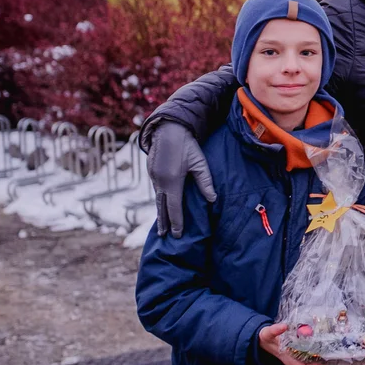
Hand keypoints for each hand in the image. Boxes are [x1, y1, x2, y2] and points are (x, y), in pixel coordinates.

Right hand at [147, 122, 215, 237]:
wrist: (168, 128)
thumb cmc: (187, 145)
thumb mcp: (199, 163)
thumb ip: (206, 182)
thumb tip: (213, 199)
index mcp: (172, 181)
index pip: (175, 207)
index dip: (177, 222)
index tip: (177, 234)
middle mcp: (160, 181)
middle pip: (161, 207)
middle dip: (164, 222)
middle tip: (164, 236)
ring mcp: (153, 176)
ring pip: (157, 198)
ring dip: (160, 211)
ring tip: (162, 224)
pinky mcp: (151, 171)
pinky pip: (156, 189)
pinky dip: (159, 199)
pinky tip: (162, 204)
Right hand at [258, 323, 325, 364]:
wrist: (260, 338)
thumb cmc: (265, 338)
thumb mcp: (268, 333)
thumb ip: (275, 330)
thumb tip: (284, 326)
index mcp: (288, 359)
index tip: (326, 360)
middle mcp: (293, 359)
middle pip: (311, 364)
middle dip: (321, 359)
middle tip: (331, 350)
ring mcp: (294, 355)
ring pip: (310, 359)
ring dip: (319, 354)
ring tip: (328, 345)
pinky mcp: (295, 350)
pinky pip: (307, 352)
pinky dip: (314, 348)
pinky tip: (319, 340)